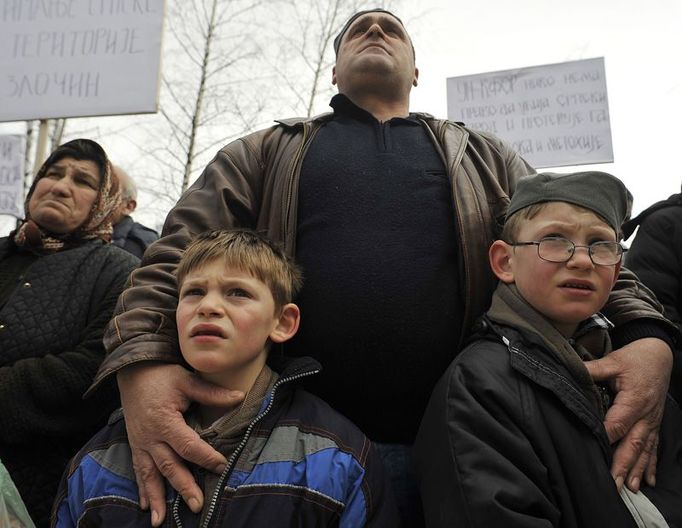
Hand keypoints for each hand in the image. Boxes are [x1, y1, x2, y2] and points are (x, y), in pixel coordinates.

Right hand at [117, 362, 243, 526]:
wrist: (133, 370)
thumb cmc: (162, 375)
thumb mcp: (187, 380)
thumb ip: (212, 393)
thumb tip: (240, 397)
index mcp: (165, 421)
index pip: (188, 445)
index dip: (206, 457)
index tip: (222, 465)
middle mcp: (150, 437)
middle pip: (169, 466)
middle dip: (183, 487)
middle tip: (197, 505)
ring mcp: (141, 443)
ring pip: (150, 475)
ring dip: (157, 498)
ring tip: (160, 521)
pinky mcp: (135, 445)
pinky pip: (138, 470)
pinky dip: (142, 489)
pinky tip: (146, 506)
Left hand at [584, 338, 671, 491]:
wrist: (660, 355)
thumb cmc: (636, 358)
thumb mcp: (613, 361)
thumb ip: (592, 369)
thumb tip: (571, 371)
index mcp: (633, 400)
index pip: (617, 423)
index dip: (606, 437)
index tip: (595, 452)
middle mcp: (645, 415)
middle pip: (633, 443)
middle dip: (623, 465)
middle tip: (613, 484)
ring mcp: (652, 422)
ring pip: (644, 449)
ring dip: (636, 470)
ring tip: (628, 488)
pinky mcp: (654, 424)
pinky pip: (654, 447)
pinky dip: (650, 465)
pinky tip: (647, 481)